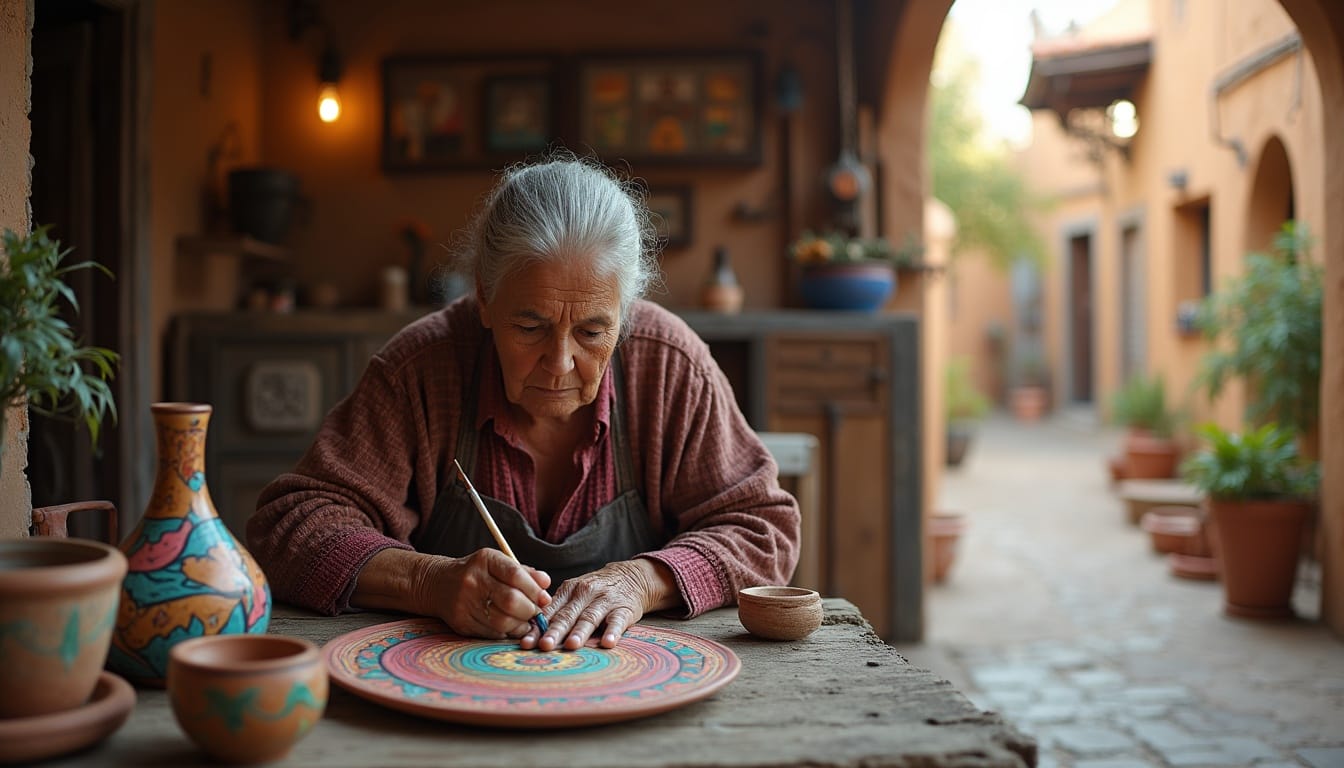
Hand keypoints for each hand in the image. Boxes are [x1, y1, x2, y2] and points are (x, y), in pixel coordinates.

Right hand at [419, 548, 551, 639]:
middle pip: (510, 600)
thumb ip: (524, 573)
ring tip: (526, 622)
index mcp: (485, 560)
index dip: (534, 589)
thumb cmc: (478, 573)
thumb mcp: (498, 564)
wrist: (439, 584)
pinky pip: (491, 632)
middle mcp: (473, 580)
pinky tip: (510, 627)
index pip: (515, 574)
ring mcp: (465, 602)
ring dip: (521, 625)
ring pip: (502, 620)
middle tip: (536, 613)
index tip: (544, 599)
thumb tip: (546, 584)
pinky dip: (506, 632)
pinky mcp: (461, 622)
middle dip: (530, 610)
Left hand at [519, 559, 675, 650]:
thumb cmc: (595, 591)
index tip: (526, 642)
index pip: (550, 611)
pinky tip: (608, 643)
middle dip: (555, 631)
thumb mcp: (575, 593)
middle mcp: (585, 592)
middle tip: (544, 646)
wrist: (631, 577)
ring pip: (590, 617)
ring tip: (571, 645)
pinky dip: (612, 631)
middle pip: (567, 615)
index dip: (537, 627)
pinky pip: (617, 621)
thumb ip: (557, 610)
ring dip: (580, 632)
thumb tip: (532, 634)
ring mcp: (605, 600)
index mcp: (569, 590)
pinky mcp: (624, 608)